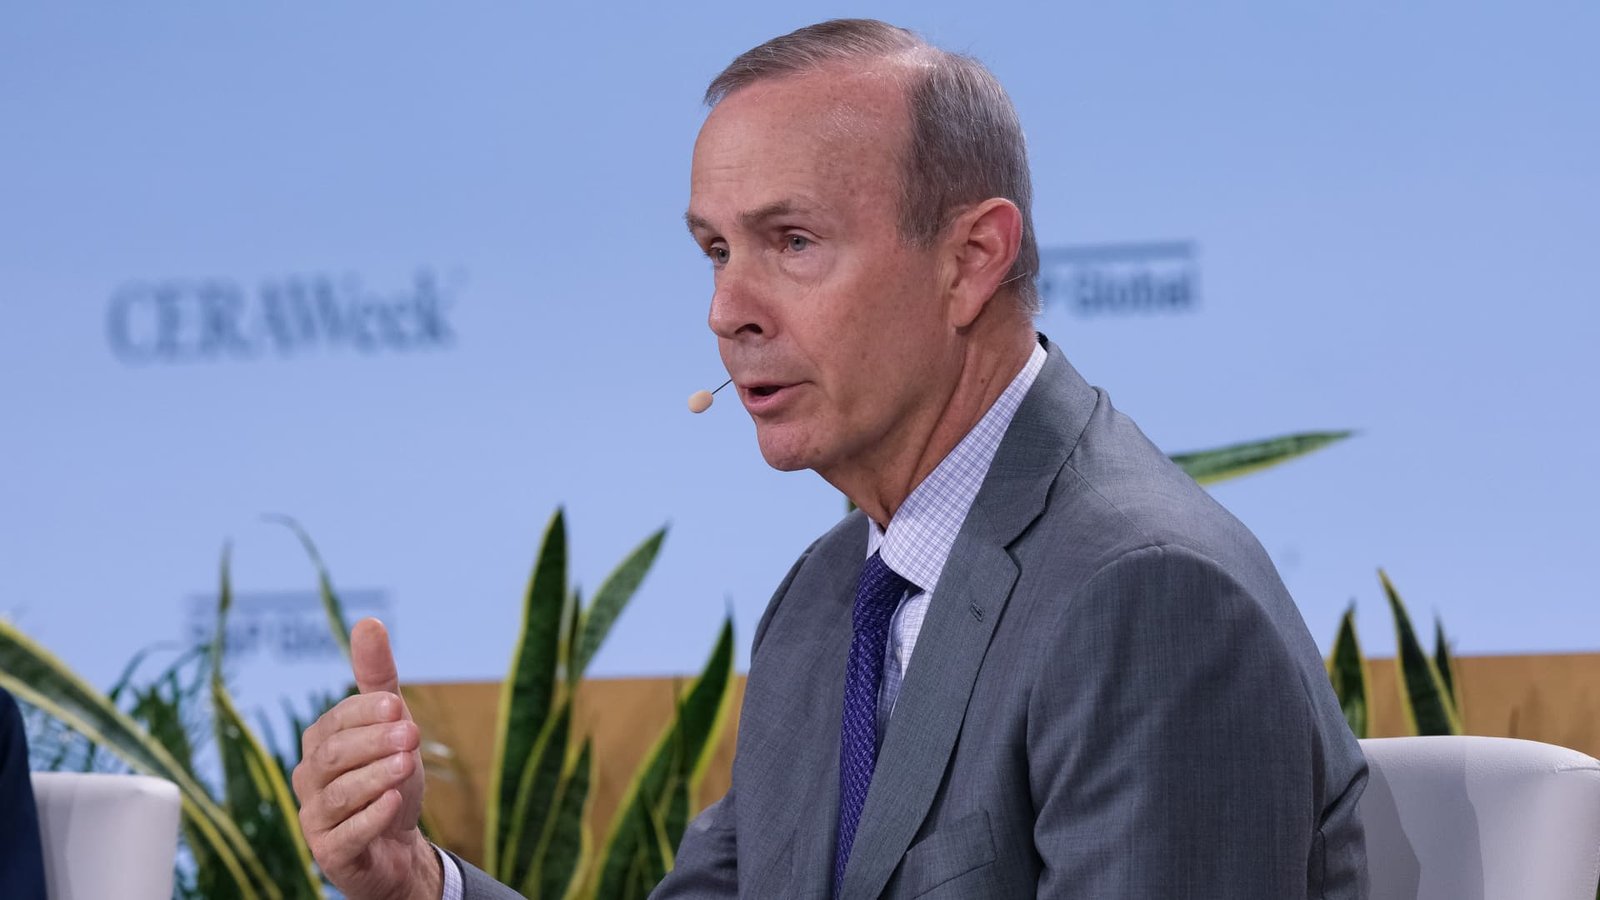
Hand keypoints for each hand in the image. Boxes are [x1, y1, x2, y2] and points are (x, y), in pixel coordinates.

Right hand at [293, 618, 440, 899]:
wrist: (397, 845)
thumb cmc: (389, 776)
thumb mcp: (391, 724)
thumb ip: (377, 678)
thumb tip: (368, 621)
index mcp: (320, 743)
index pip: (336, 722)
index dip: (366, 714)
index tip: (399, 707)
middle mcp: (310, 779)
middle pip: (333, 756)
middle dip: (373, 743)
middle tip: (410, 735)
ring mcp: (316, 819)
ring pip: (338, 795)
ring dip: (375, 778)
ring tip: (407, 767)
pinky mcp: (331, 854)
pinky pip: (345, 836)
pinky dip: (371, 818)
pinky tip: (394, 803)